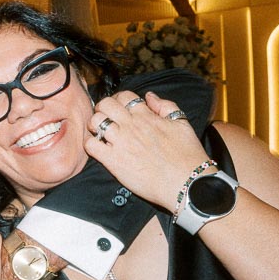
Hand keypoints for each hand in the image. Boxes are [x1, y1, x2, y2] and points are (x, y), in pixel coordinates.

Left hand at [83, 89, 211, 209]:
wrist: (186, 183)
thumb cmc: (187, 156)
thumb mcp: (182, 123)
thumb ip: (165, 106)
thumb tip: (149, 96)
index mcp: (147, 116)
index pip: (124, 96)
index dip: (118, 99)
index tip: (119, 107)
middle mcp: (131, 125)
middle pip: (105, 104)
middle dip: (103, 108)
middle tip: (106, 118)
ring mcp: (120, 142)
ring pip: (95, 121)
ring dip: (95, 125)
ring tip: (101, 132)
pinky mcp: (113, 161)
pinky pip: (91, 145)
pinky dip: (90, 143)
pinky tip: (97, 147)